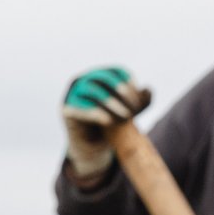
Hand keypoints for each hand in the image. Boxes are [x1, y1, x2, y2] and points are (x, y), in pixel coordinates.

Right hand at [63, 66, 151, 182]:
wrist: (89, 142)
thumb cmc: (110, 122)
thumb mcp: (129, 111)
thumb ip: (142, 101)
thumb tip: (147, 90)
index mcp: (99, 74)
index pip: (117, 72)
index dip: (131, 85)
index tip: (139, 103)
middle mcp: (84, 79)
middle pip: (106, 79)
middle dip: (124, 94)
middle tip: (134, 111)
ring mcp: (73, 92)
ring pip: (95, 92)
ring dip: (113, 104)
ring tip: (125, 118)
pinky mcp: (66, 108)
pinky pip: (82, 107)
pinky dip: (97, 113)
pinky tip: (109, 121)